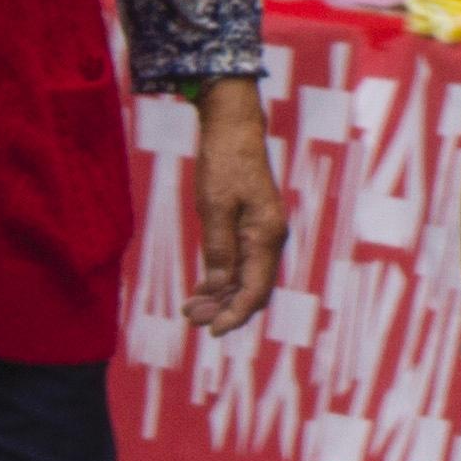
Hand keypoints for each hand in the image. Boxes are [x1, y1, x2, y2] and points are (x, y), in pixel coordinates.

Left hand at [187, 79, 285, 333]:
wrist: (234, 129)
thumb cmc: (223, 163)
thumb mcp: (214, 206)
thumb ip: (219, 248)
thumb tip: (219, 286)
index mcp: (266, 236)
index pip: (256, 290)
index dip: (235, 315)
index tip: (211, 331)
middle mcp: (270, 239)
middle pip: (253, 290)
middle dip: (224, 310)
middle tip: (190, 319)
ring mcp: (262, 233)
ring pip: (247, 279)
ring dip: (221, 297)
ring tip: (190, 308)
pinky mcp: (252, 227)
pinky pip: (242, 264)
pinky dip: (223, 280)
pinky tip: (203, 289)